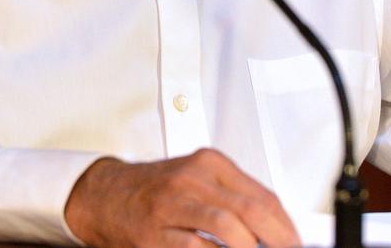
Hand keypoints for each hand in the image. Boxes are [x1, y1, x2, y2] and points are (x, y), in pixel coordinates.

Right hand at [64, 149, 299, 246]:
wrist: (108, 194)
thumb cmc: (158, 189)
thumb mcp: (197, 179)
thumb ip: (233, 196)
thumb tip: (277, 227)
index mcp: (207, 163)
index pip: (262, 195)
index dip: (286, 227)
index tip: (296, 242)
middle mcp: (191, 180)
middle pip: (250, 211)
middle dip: (277, 241)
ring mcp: (172, 206)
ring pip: (228, 229)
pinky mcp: (155, 234)